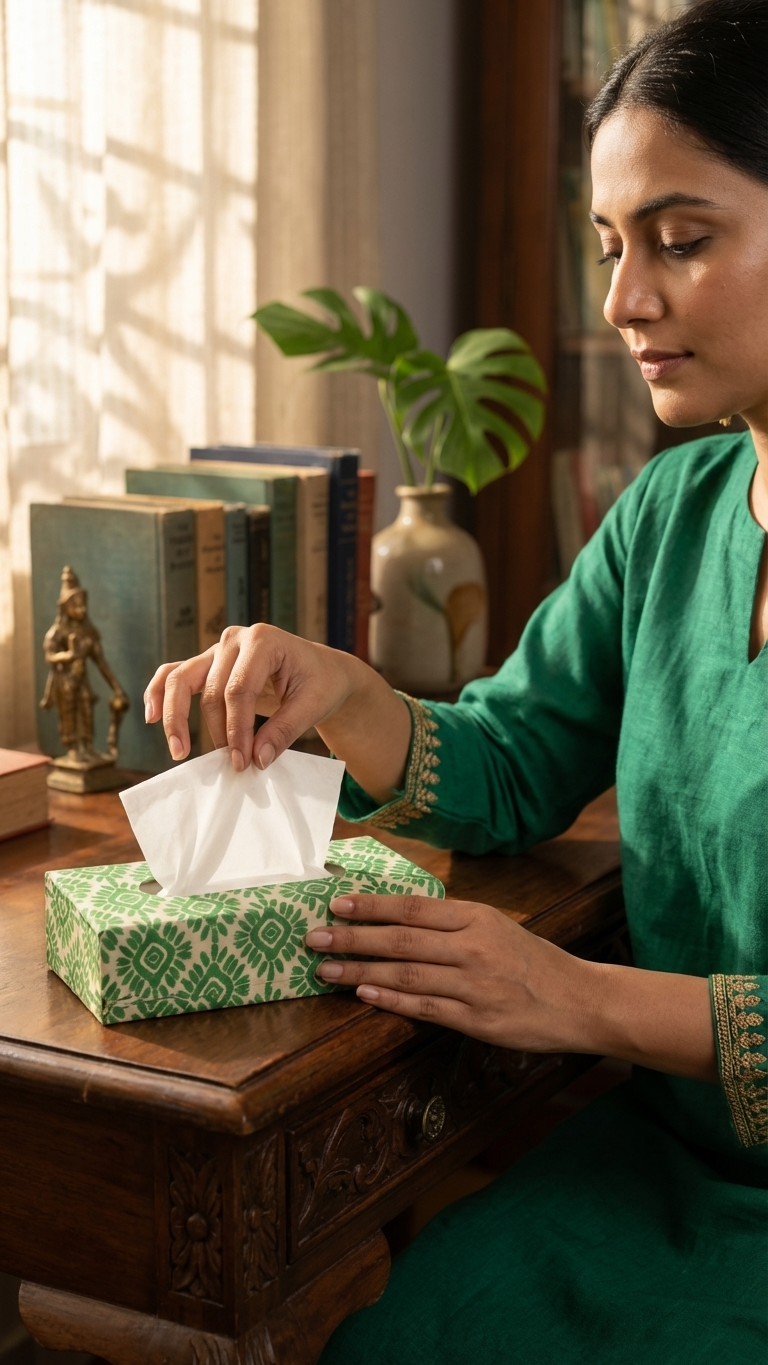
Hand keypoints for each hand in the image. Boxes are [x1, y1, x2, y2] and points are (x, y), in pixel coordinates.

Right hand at [143, 624, 411, 796]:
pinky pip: (174, 674)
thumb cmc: (321, 683)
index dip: (237, 729)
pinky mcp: (209, 664)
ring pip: (181, 679)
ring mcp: (218, 649)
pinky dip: (158, 692)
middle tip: (231, 766)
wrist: (322, 670)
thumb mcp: (314, 705)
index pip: (238, 689)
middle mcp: (235, 639)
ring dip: (175, 717)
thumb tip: (256, 759)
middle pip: (210, 689)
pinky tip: (151, 717)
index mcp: (263, 640)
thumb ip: (284, 731)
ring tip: (178, 751)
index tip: (244, 761)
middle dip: (218, 732)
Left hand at [306, 893, 718, 1079]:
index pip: (412, 909)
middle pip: (400, 940)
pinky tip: (364, 997)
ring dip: (360, 972)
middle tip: (313, 937)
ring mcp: (473, 985)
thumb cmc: (533, 962)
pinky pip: (425, 1008)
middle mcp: (472, 947)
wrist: (580, 1000)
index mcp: (476, 918)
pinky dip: (391, 1001)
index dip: (370, 906)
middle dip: (352, 938)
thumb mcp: (496, 928)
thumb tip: (398, 919)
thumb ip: (452, 924)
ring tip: (326, 969)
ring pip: (405, 975)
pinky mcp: (476, 1019)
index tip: (336, 904)